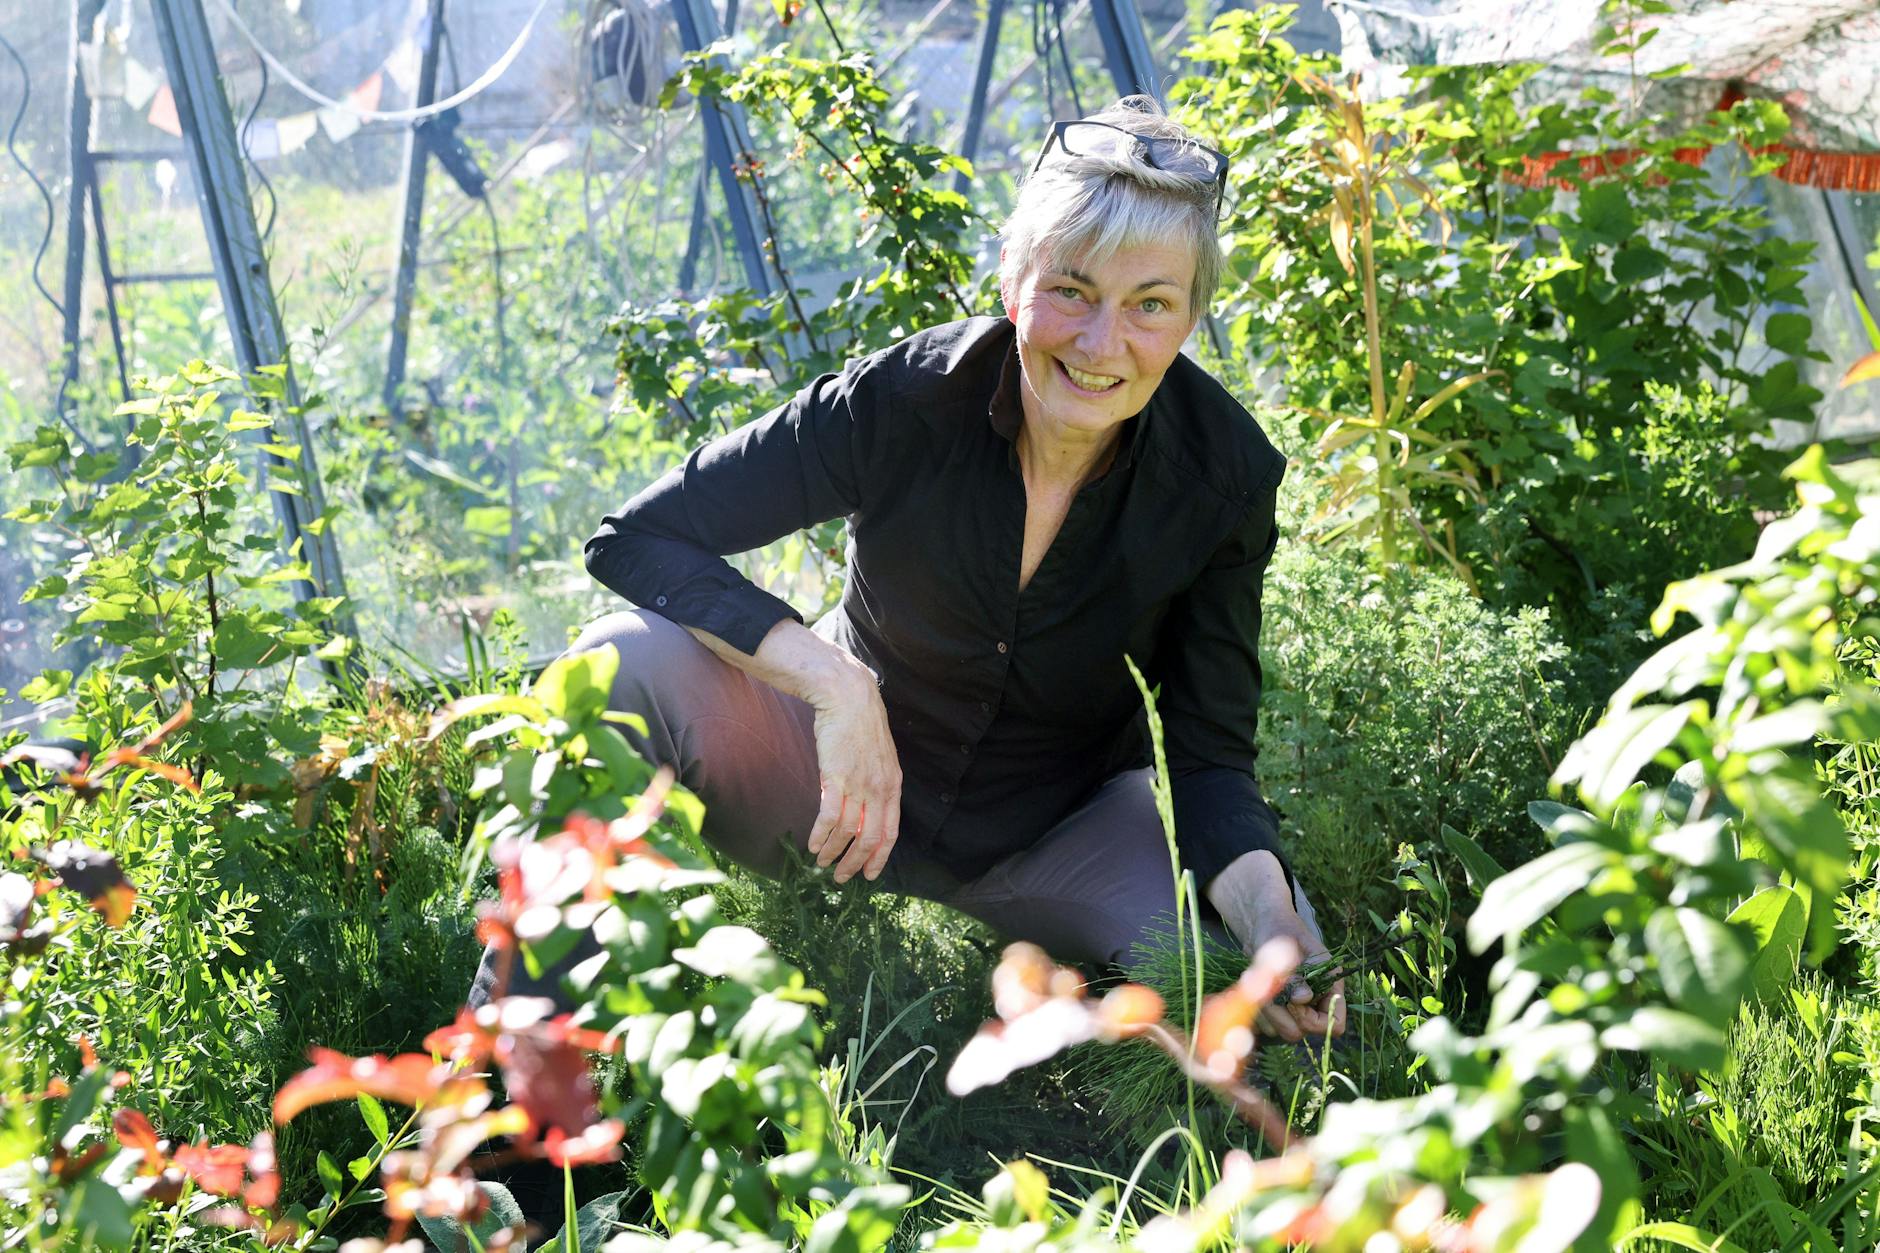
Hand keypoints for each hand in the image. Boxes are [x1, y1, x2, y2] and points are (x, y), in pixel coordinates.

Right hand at [803, 669, 902, 883]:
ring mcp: (859, 785)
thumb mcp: (879, 756)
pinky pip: (829, 818)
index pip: (891, 831)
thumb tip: (862, 806)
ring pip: (848, 832)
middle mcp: (879, 789)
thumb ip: (874, 782)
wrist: (848, 697)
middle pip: (871, 838)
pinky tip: (812, 845)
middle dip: (856, 863)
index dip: (880, 856)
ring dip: (833, 852)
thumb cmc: (859, 724)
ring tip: (821, 863)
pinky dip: (821, 836)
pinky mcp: (837, 778)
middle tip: (842, 877)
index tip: (870, 874)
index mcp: (892, 785)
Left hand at [1240, 903, 1345, 1042]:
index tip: (1294, 1000)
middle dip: (1281, 1015)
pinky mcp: (1277, 1010)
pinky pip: (1264, 1025)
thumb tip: (1303, 999)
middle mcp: (1315, 1003)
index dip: (1313, 1020)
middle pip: (1301, 1033)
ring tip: (1255, 980)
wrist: (1262, 927)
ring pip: (1279, 1031)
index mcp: (1330, 987)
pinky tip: (1250, 985)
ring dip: (1264, 1009)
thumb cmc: (1281, 929)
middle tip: (1268, 989)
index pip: (1335, 1025)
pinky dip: (1254, 1007)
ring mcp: (1295, 1009)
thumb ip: (1298, 973)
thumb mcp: (1291, 946)